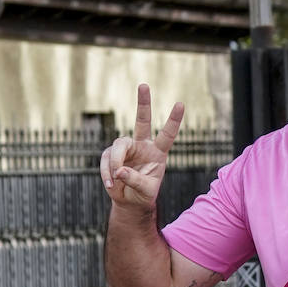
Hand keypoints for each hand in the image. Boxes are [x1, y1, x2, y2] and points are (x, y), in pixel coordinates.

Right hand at [100, 84, 183, 207]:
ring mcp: (126, 149)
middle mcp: (143, 146)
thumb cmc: (143, 194)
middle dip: (143, 104)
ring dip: (116, 163)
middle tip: (144, 85)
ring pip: (118, 146)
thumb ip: (135, 180)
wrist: (130, 201)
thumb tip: (120, 170)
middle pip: (142, 121)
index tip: (181, 104)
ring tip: (117, 180)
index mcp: (158, 153)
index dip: (173, 120)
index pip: (167, 135)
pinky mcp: (111, 155)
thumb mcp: (146, 191)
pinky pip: (106, 160)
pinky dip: (107, 174)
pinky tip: (112, 185)